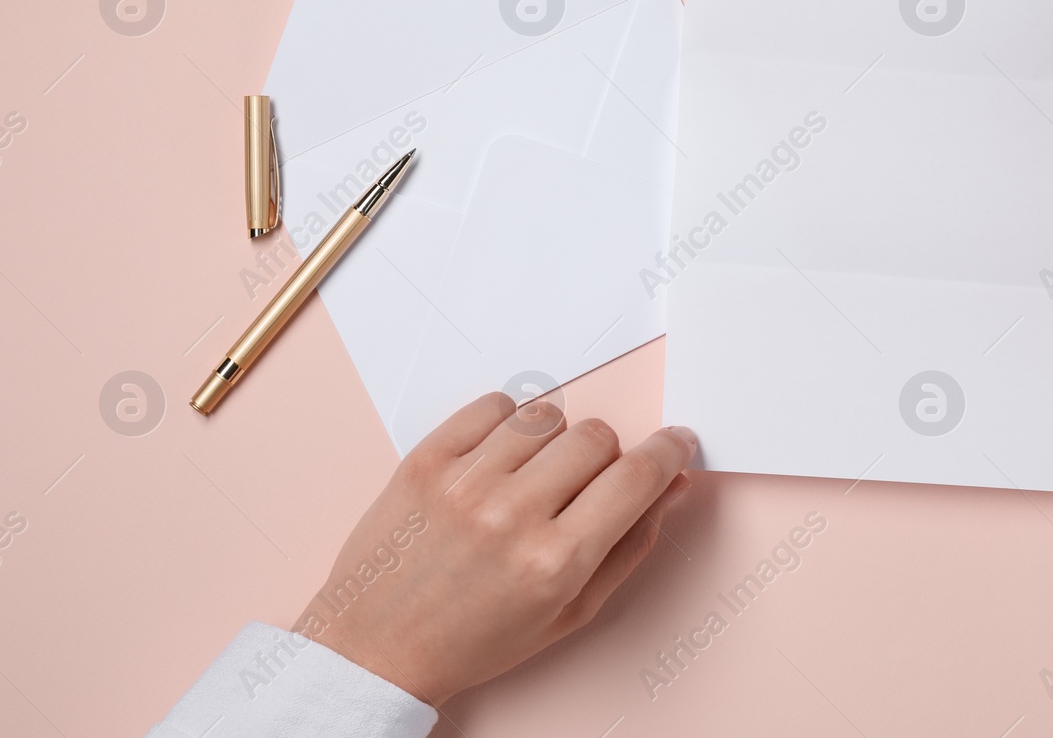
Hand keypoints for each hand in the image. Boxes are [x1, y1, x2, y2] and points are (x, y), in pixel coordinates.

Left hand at [297, 392, 695, 705]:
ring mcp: (464, 483)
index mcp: (554, 563)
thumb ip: (629, 546)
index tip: (675, 443)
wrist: (377, 646)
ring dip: (553, 443)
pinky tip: (497, 461)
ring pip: (549, 417)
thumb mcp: (569, 613)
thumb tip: (669, 484)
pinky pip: (494, 405)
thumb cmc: (474, 639)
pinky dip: (507, 424)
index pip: (636, 477)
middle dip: (604, 459)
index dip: (668, 452)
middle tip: (579, 489)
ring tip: (529, 480)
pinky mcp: (426, 459)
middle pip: (597, 438)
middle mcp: (512, 516)